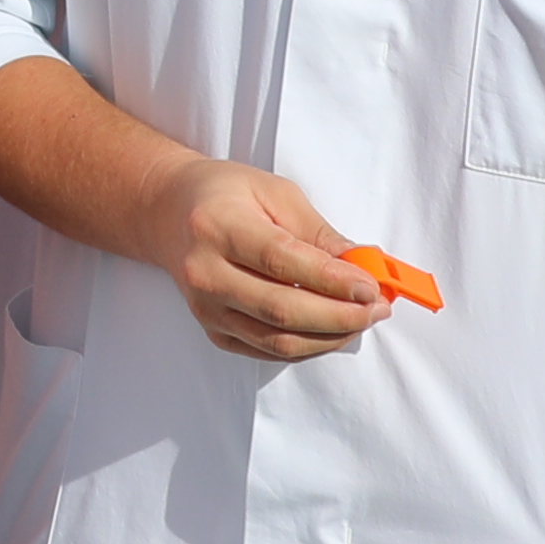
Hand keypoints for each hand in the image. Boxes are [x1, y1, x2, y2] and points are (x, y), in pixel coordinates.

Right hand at [152, 154, 389, 362]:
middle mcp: (205, 273)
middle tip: (376, 308)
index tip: (371, 286)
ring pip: (279, 342)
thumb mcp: (273, 192)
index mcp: (217, 226)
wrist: (168, 212)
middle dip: (341, 315)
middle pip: (282, 310)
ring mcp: (206, 308)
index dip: (332, 279)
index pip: (281, 261)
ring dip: (330, 336)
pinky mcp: (214, 331)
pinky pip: (270, 351)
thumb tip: (363, 267)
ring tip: (362, 319)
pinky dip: (309, 346)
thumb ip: (317, 232)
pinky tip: (331, 328)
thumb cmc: (224, 194)